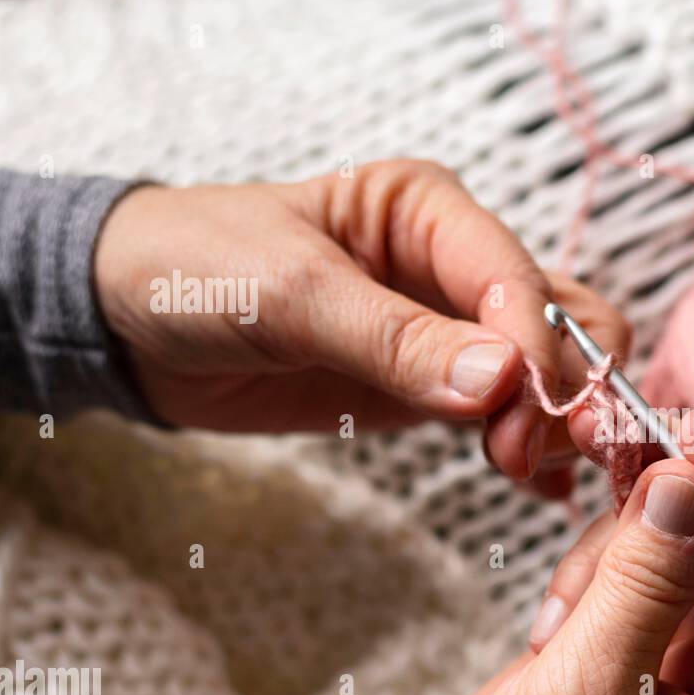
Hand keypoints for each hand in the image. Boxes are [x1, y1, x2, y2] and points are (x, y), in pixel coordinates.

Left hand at [93, 159, 627, 489]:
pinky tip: (539, 484)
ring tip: (532, 471)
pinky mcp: (432, 381)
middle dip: (563, 387)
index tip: (527, 419)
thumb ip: (395, 341)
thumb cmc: (196, 270)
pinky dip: (534, 445)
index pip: (516, 278)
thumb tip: (499, 382)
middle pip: (560, 318)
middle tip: (529, 453)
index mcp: (426, 210)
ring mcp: (448, 326)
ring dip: (558, 419)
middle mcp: (452, 262)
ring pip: (549, 366)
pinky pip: (506, 409)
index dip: (535, 350)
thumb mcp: (290, 295)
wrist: (130, 320)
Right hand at [394, 410, 693, 694]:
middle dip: (687, 500)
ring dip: (623, 544)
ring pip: (687, 539)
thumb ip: (642, 589)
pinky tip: (555, 622)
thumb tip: (690, 486)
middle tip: (628, 447)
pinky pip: (638, 559)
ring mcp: (686, 656)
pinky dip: (596, 562)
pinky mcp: (636, 637)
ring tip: (564, 616)